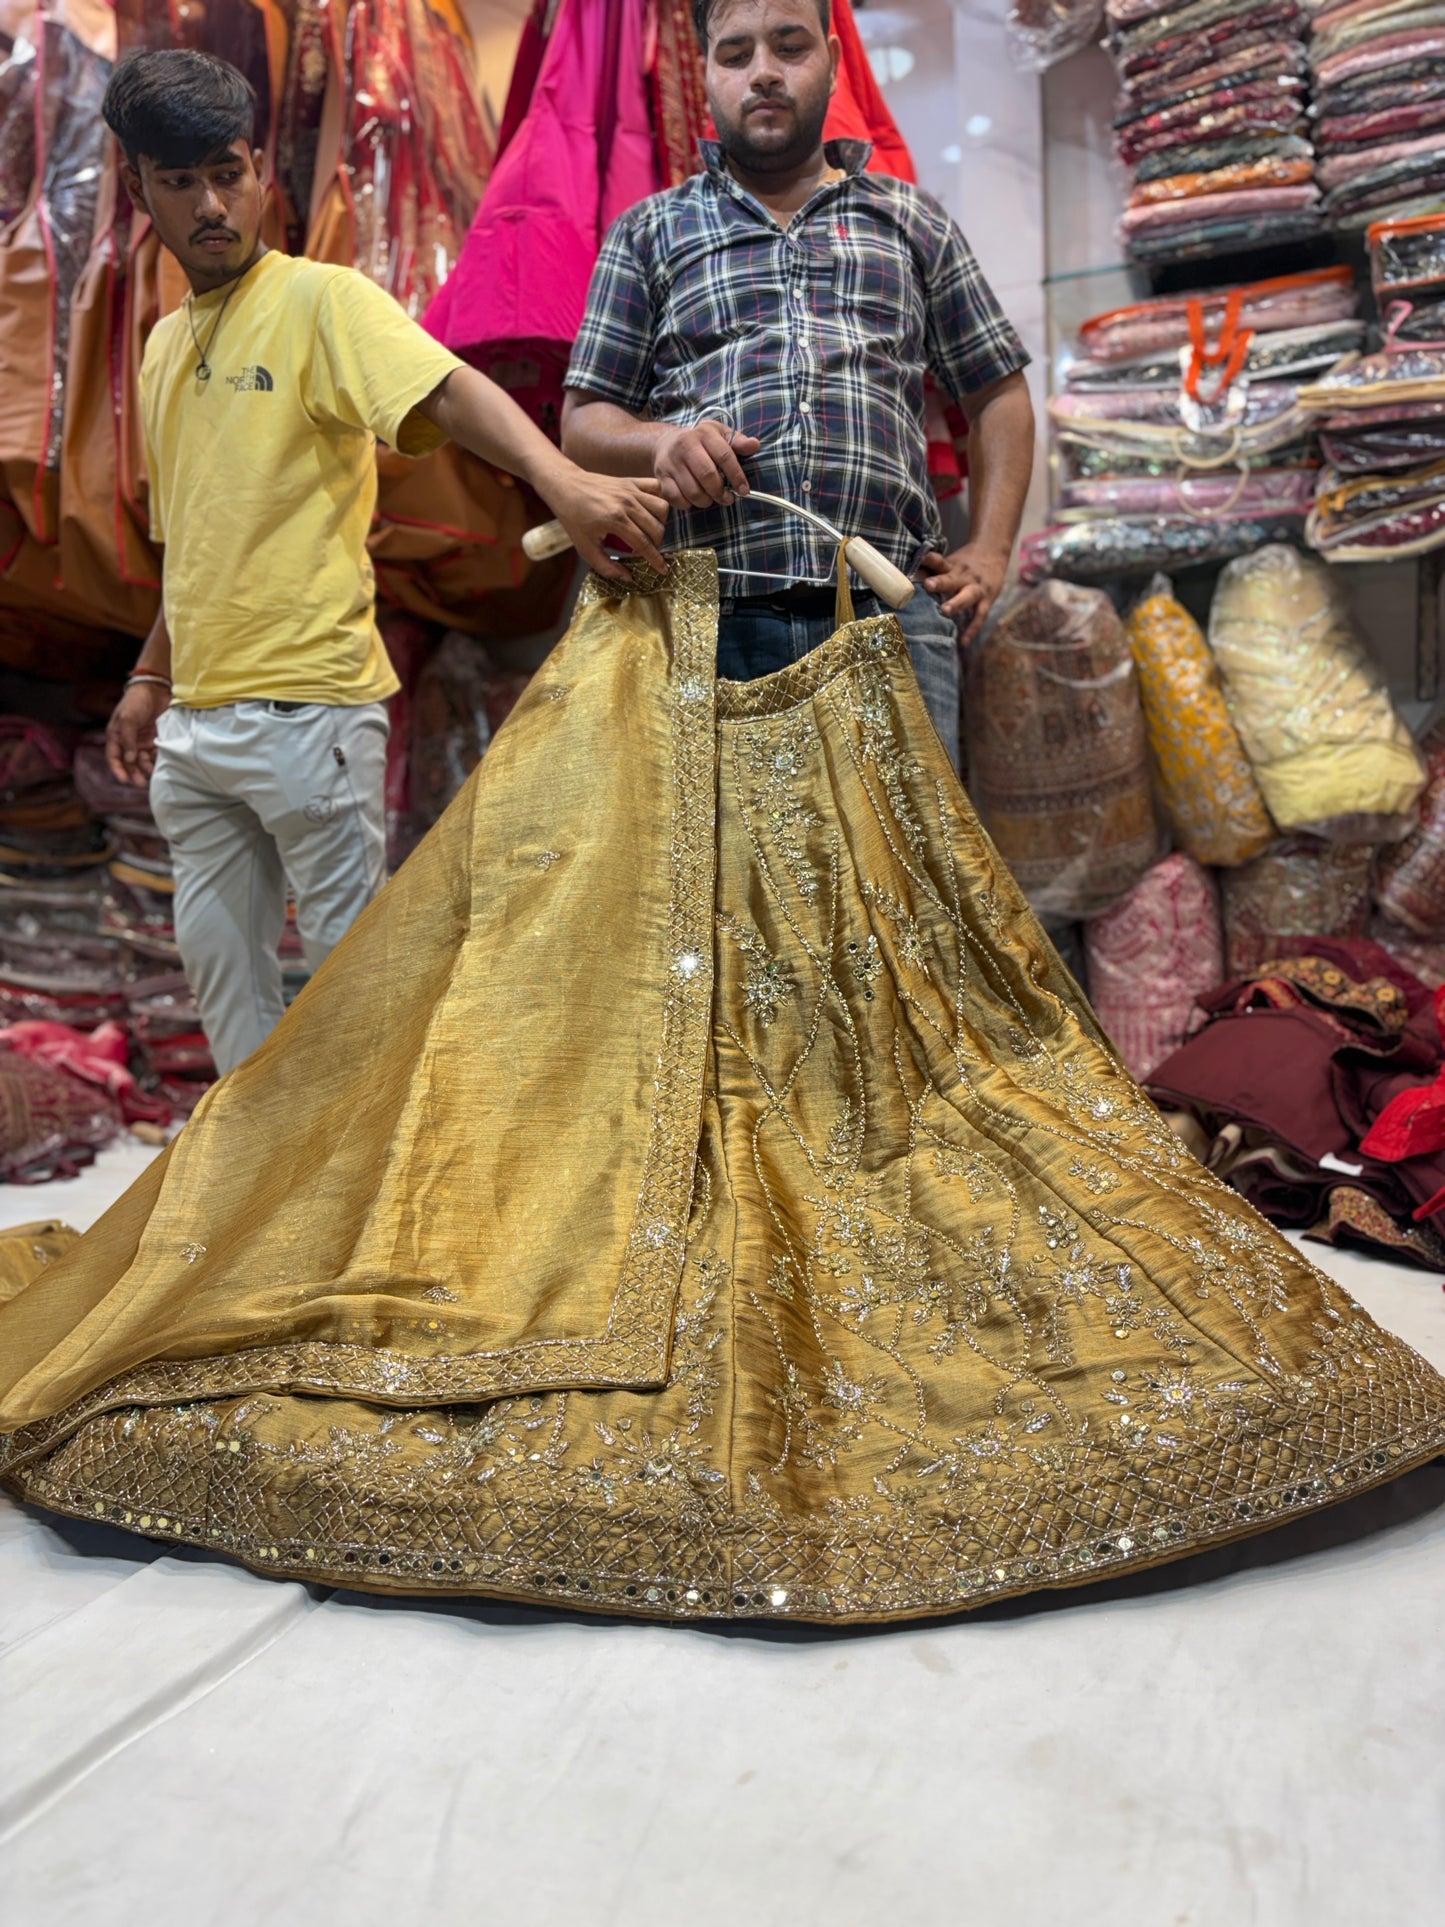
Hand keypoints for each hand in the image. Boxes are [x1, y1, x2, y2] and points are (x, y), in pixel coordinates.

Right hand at [106, 680, 169, 785]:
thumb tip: (130, 760)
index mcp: (116, 735)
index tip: (124, 781)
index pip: (114, 757)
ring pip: (143, 761)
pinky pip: (156, 754)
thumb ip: (128, 739)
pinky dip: (157, 761)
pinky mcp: (156, 739)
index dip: (118, 770)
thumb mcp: (128, 718)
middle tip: (141, 784)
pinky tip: (161, 765)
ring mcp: (143, 741)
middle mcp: (129, 741)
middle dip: (134, 774)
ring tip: (152, 776)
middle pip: (130, 763)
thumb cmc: (136, 700)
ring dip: (146, 770)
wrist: (156, 688)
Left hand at [550, 472, 670, 580]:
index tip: (663, 569)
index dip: (656, 559)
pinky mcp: (631, 481)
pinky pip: (656, 488)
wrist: (565, 487)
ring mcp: (630, 490)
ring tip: (650, 531)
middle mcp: (627, 503)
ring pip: (662, 508)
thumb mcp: (585, 549)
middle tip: (647, 550)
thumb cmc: (573, 519)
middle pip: (656, 528)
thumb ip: (606, 567)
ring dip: (661, 523)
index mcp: (615, 520)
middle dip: (657, 544)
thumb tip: (628, 577)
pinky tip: (652, 511)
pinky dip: (660, 499)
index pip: (644, 543)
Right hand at [654, 420, 760, 509]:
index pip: (724, 456)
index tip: (743, 490)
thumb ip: (737, 441)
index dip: (736, 476)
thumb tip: (755, 445)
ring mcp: (671, 462)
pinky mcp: (661, 477)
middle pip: (707, 475)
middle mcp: (686, 445)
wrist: (665, 442)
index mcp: (704, 434)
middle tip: (727, 499)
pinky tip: (693, 500)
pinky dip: (687, 504)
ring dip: (705, 501)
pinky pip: (676, 498)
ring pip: (692, 490)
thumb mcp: (719, 434)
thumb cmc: (699, 440)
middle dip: (720, 492)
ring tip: (711, 499)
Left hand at [921, 543, 1009, 645]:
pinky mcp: (987, 600)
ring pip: (968, 595)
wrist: (993, 552)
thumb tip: (902, 580)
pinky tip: (963, 642)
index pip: (938, 561)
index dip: (928, 560)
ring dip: (957, 602)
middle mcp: (963, 576)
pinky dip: (972, 630)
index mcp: (951, 566)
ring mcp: (976, 588)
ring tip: (945, 610)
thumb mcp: (949, 563)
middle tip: (928, 585)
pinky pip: (980, 616)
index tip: (917, 559)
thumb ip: (930, 573)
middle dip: (940, 582)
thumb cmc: (963, 563)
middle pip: (951, 578)